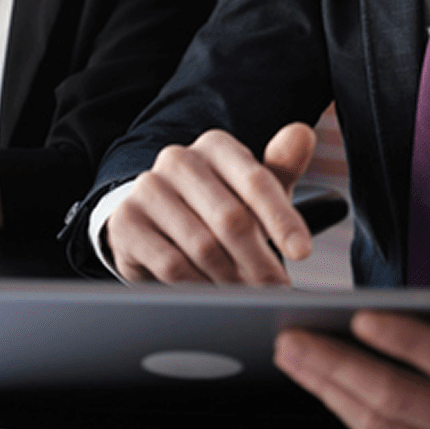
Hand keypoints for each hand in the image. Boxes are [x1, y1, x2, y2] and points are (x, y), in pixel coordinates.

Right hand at [105, 122, 315, 284]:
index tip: (302, 252)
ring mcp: (148, 188)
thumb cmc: (217, 208)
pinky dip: (198, 285)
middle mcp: (179, 159)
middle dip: (259, 261)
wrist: (154, 225)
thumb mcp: (252, 191)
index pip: (256, 181)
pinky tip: (210, 294)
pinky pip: (171, 264)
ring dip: (230, 278)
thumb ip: (281, 167)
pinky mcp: (127, 221)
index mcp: (215, 146)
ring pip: (203, 245)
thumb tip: (303, 134)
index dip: (282, 219)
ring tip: (245, 295)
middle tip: (275, 289)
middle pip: (231, 218)